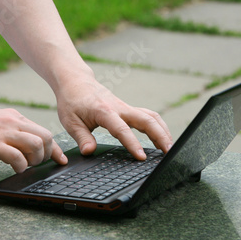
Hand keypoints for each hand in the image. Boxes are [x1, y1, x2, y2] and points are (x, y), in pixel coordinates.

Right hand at [0, 108, 67, 172]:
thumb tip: (23, 145)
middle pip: (45, 136)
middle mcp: (12, 122)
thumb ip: (9, 131)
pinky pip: (17, 157)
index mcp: (13, 117)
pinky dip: (21, 166)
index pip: (43, 131)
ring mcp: (3, 132)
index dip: (55, 148)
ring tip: (25, 166)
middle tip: (36, 163)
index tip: (60, 159)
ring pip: (36, 144)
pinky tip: (14, 169)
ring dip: (36, 159)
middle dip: (47, 153)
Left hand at [56, 76, 172, 159]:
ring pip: (151, 117)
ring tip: (170, 148)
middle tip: (168, 153)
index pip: (122, 129)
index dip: (133, 144)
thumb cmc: (72, 101)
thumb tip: (89, 151)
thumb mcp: (70, 121)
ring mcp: (126, 107)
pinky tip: (162, 138)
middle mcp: (120, 108)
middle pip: (147, 119)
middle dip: (160, 136)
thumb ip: (82, 137)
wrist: (76, 82)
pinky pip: (148, 116)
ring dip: (163, 131)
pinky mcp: (128, 109)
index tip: (142, 157)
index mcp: (105, 111)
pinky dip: (158, 126)